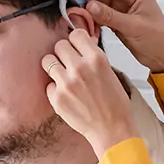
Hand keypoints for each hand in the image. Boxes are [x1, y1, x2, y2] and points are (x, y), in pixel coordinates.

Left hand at [43, 28, 138, 156]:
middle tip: (68, 63)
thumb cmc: (115, 105)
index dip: (75, 41)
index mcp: (96, 59)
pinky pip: (48, 84)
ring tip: (63, 76)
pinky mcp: (57, 98)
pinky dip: (55, 89)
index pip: (75, 34)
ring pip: (48, 61)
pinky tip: (66, 95)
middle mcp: (80, 68)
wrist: (112, 129)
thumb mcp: (110, 72)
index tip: (75, 47)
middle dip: (63, 53)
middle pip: (59, 45)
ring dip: (55, 67)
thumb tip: (81, 48)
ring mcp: (66, 83)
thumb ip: (93, 58)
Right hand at [71, 0, 163, 74]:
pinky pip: (99, 8)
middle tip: (72, 2)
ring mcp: (122, 3)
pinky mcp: (117, 13)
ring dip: (87, 3)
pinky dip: (91, 13)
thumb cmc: (157, 40)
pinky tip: (86, 20)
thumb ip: (110, 16)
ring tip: (78, 14)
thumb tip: (89, 6)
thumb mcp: (133, 28)